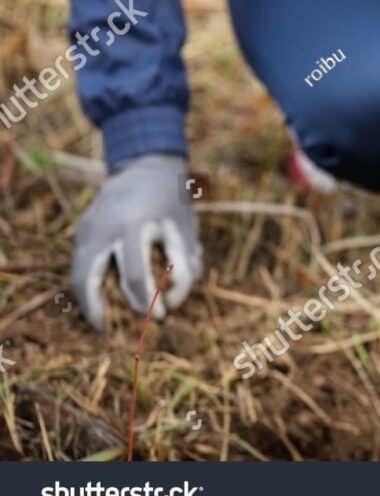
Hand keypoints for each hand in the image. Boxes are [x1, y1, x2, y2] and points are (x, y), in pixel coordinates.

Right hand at [72, 154, 201, 330]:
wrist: (145, 165)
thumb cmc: (171, 201)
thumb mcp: (186, 230)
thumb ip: (185, 266)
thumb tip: (171, 303)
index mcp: (133, 225)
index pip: (134, 274)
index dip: (148, 301)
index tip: (160, 317)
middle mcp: (102, 227)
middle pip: (86, 278)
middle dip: (95, 309)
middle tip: (106, 330)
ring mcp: (87, 228)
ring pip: (77, 273)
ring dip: (87, 300)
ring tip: (101, 321)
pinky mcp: (81, 229)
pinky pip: (81, 262)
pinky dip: (88, 283)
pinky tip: (103, 296)